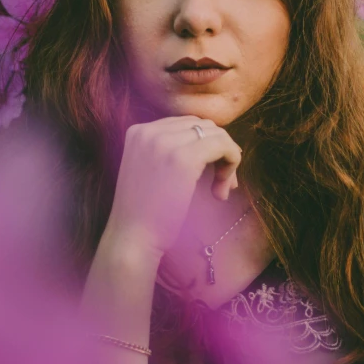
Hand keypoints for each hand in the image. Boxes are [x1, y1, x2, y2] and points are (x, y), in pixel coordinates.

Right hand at [106, 116, 242, 257]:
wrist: (132, 240)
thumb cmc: (145, 214)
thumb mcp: (151, 169)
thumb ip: (171, 151)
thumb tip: (215, 141)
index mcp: (138, 130)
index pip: (186, 124)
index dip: (205, 146)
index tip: (212, 173)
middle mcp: (149, 130)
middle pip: (202, 125)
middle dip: (219, 150)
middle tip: (222, 183)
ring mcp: (165, 142)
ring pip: (215, 134)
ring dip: (226, 159)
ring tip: (221, 190)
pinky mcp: (184, 158)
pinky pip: (222, 146)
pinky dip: (232, 162)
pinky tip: (223, 190)